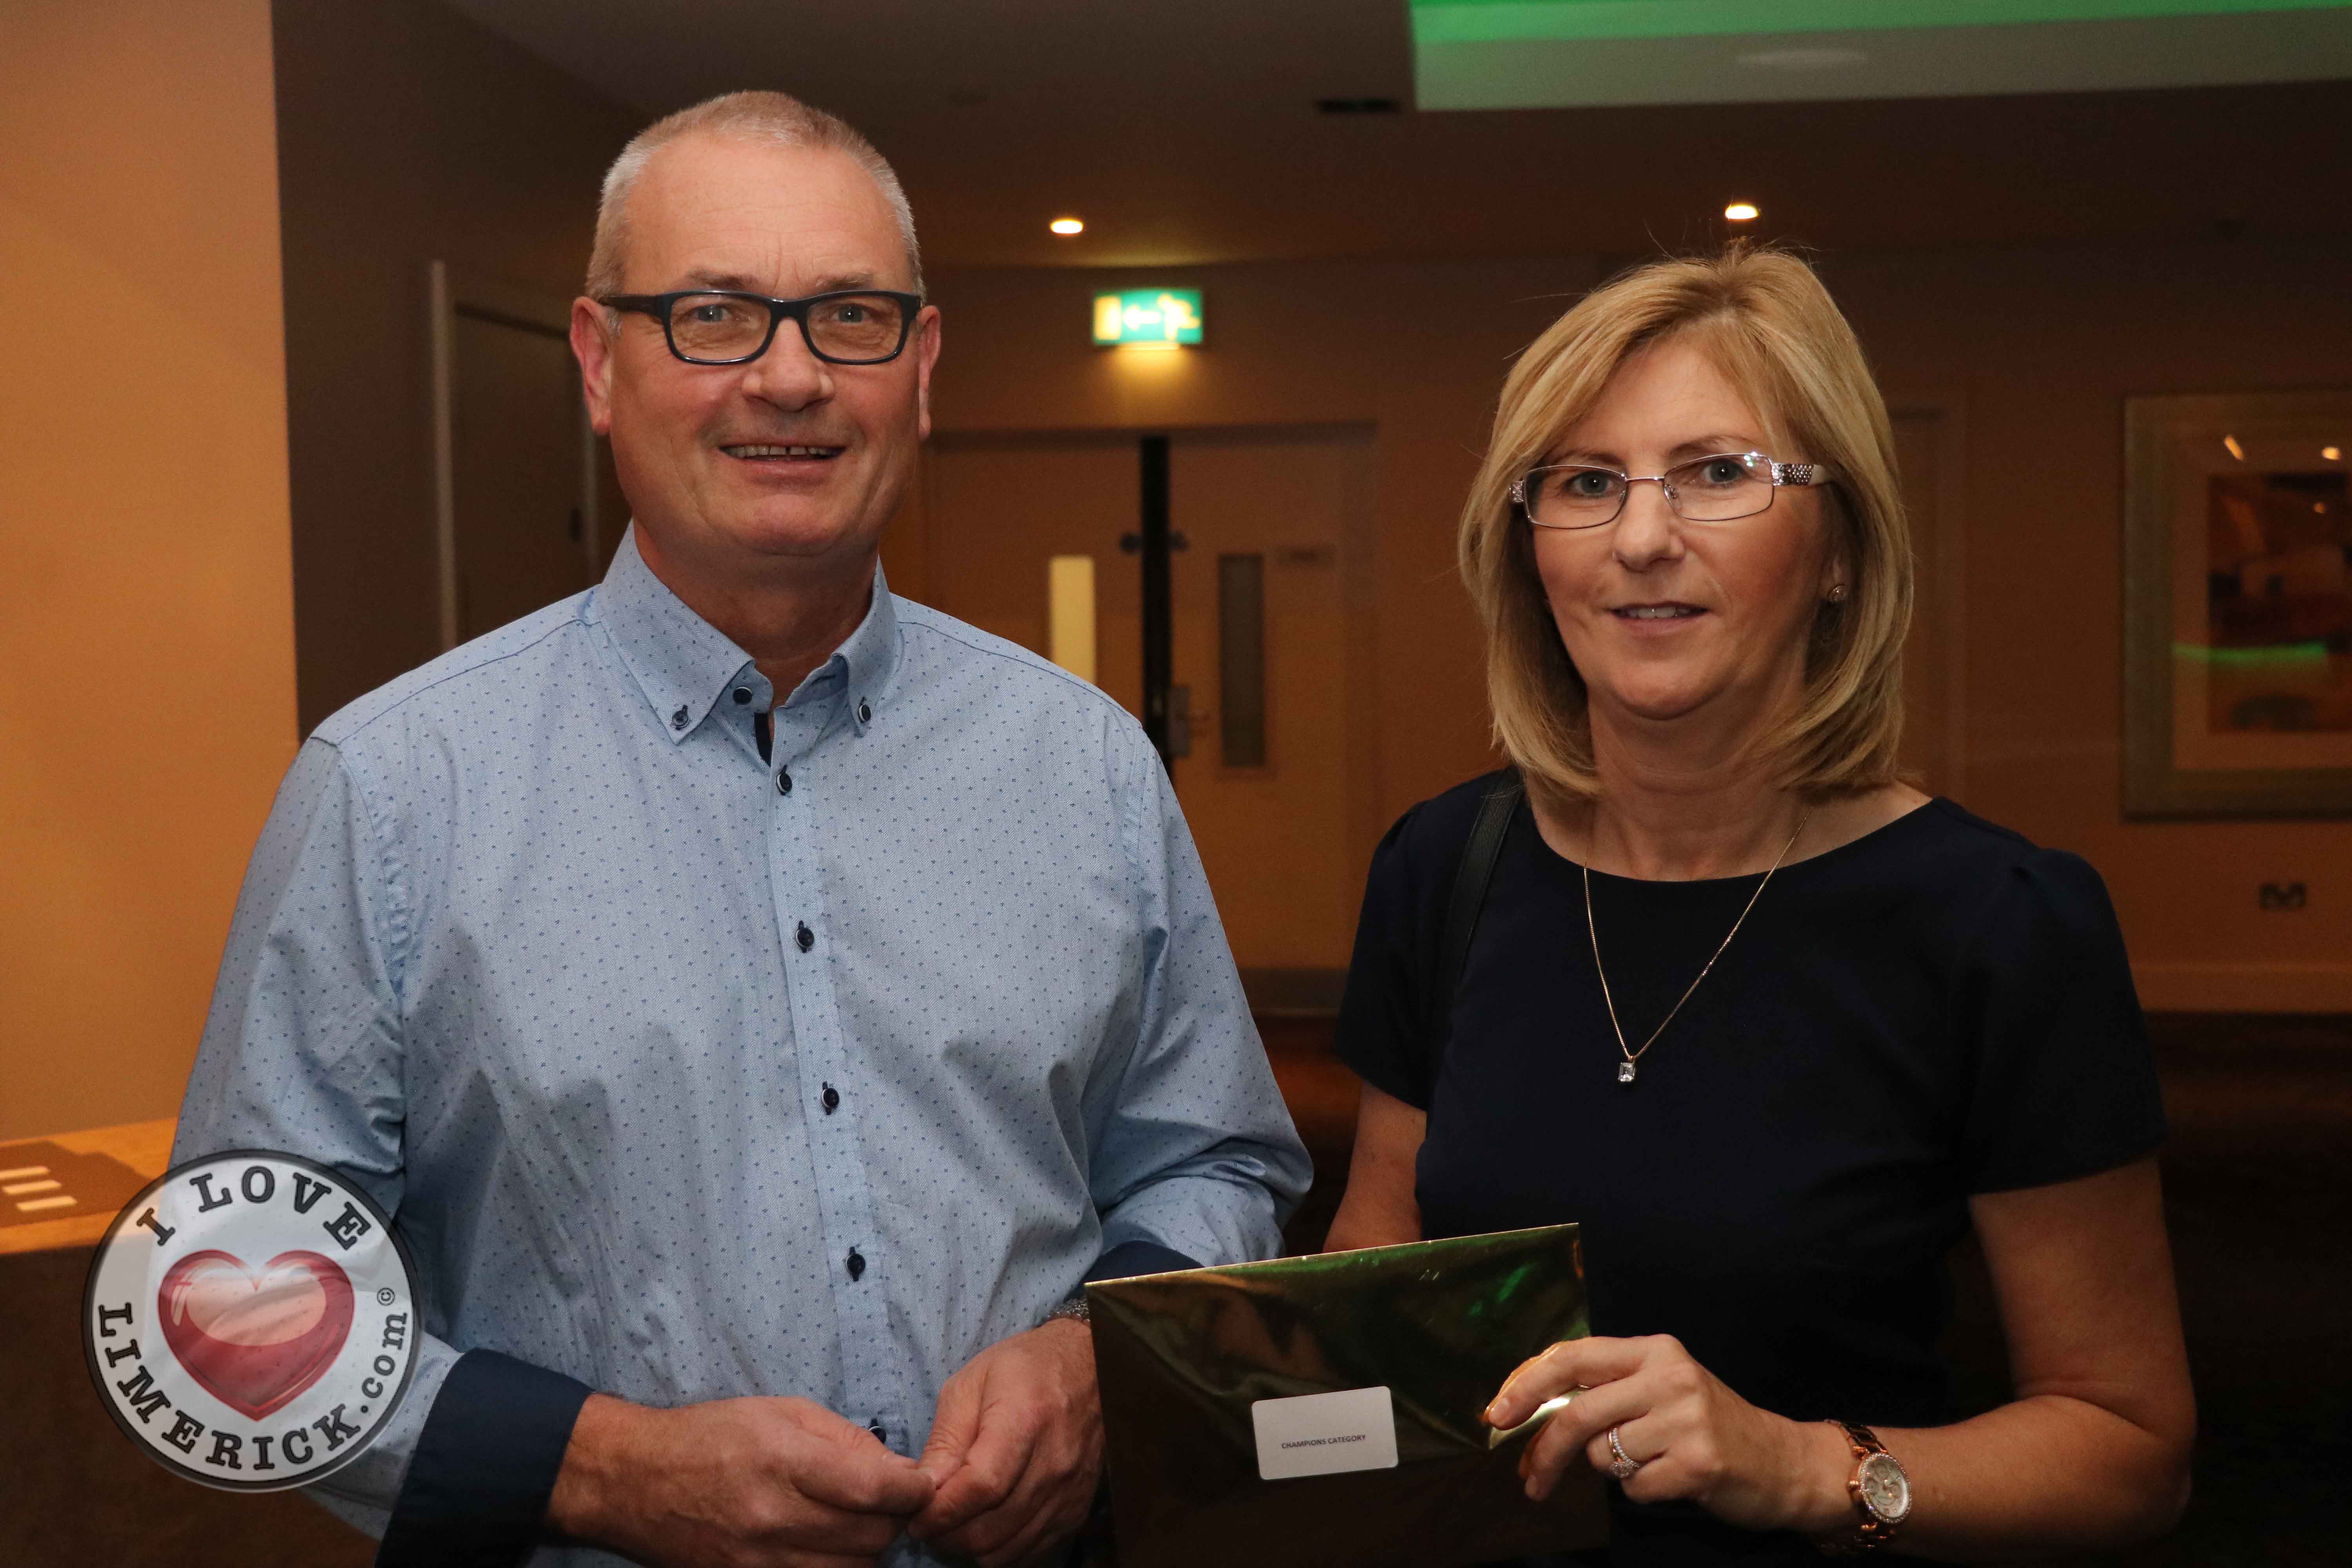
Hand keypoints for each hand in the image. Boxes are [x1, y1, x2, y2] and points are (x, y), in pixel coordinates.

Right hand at [548, 1392, 935, 1566]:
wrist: (636, 1481)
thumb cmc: (711, 1435)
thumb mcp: (780, 1412)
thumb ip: (845, 1438)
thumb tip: (898, 1469)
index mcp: (782, 1461)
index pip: (875, 1489)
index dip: (913, 1490)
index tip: (919, 1484)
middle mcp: (772, 1517)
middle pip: (871, 1536)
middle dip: (893, 1518)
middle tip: (887, 1500)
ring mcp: (758, 1561)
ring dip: (867, 1548)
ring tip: (853, 1521)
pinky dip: (834, 1567)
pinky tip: (827, 1545)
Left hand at [909, 1318, 1101, 1566]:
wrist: (1089, 1368)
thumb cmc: (1023, 1369)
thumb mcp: (970, 1384)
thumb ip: (946, 1439)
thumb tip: (923, 1490)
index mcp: (1026, 1418)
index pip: (981, 1486)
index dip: (941, 1511)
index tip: (915, 1516)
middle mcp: (1055, 1462)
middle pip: (991, 1528)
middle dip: (946, 1536)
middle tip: (925, 1524)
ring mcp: (1069, 1491)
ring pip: (1007, 1549)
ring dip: (968, 1548)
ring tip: (951, 1526)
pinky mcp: (1077, 1510)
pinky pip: (1030, 1553)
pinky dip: (999, 1551)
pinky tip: (983, 1528)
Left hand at [1484, 1335, 1851, 1536]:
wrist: (1785, 1462)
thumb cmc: (1709, 1426)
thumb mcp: (1660, 1388)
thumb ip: (1605, 1388)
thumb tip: (1528, 1407)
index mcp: (1654, 1349)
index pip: (1572, 1356)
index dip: (1526, 1384)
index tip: (1495, 1414)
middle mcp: (1669, 1376)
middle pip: (1578, 1413)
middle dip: (1544, 1451)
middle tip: (1528, 1480)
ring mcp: (1686, 1418)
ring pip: (1605, 1455)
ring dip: (1614, 1469)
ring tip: (1652, 1462)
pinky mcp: (1698, 1462)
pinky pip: (1634, 1488)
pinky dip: (1643, 1492)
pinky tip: (1673, 1480)